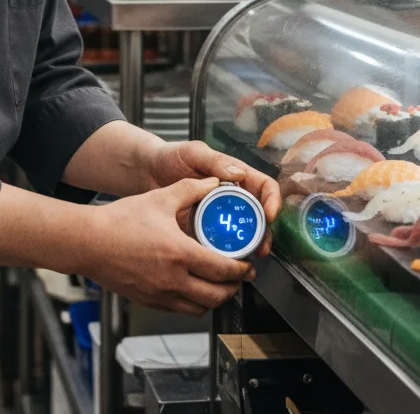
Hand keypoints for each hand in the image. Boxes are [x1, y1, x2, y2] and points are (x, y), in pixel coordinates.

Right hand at [82, 178, 255, 315]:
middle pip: (217, 296)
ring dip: (214, 299)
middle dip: (233, 287)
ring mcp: (160, 294)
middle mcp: (173, 279)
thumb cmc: (119, 221)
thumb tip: (211, 183)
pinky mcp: (148, 301)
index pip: (222, 270)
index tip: (247, 263)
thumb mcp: (159, 198)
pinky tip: (191, 288)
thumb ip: (190, 189)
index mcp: (179, 253)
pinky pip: (180, 310)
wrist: (89, 242)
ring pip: (200, 308)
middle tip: (238, 276)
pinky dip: (192, 303)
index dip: (240, 269)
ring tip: (218, 285)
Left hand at [144, 140, 279, 256]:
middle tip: (260, 248)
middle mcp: (232, 198)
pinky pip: (220, 247)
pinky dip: (224, 258)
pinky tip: (221, 267)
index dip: (272, 200)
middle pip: (259, 218)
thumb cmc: (170, 157)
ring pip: (243, 236)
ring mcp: (219, 217)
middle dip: (264, 235)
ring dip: (248, 251)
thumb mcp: (193, 153)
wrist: (146, 173)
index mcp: (235, 177)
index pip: (264, 187)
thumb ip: (214, 161)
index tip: (270, 214)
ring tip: (244, 262)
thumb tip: (238, 174)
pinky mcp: (205, 232)